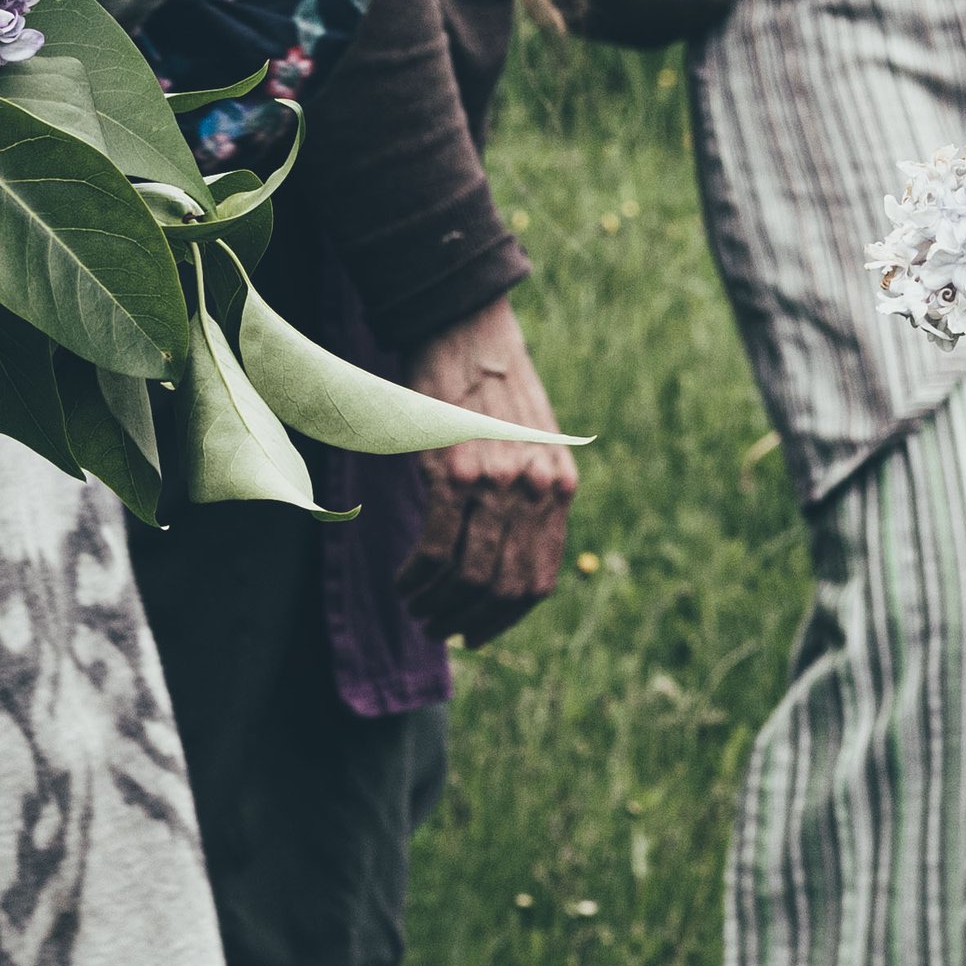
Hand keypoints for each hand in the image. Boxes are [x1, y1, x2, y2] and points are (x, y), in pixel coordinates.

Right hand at [395, 296, 578, 647]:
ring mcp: (497, 482)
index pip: (539, 579)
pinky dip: (417, 577)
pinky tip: (404, 582)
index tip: (477, 634)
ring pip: (468, 576)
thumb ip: (524, 499)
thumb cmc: (488, 390)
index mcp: (560, 486)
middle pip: (503, 587)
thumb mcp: (528, 445)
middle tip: (437, 629)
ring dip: (437, 605)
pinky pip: (437, 549)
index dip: (505, 618)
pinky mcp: (455, 472)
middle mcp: (536, 489)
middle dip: (467, 621)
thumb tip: (498, 564)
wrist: (464, 330)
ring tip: (416, 608)